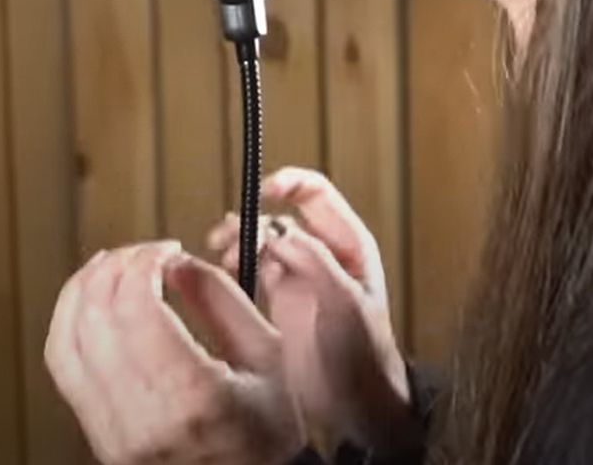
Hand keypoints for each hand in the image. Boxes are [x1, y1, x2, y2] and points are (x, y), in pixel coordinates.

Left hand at [44, 240, 305, 463]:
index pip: (137, 305)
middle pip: (97, 314)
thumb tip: (175, 261)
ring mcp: (114, 433)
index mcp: (192, 397)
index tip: (165, 250)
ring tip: (109, 265)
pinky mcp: (97, 438)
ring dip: (83, 287)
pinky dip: (68, 321)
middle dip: (116, 266)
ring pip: (66, 338)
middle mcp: (144, 419)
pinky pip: (62, 366)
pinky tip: (88, 301)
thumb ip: (221, 296)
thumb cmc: (264, 431)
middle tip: (142, 253)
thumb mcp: (265, 355)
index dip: (144, 261)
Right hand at [207, 168, 417, 452]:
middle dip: (252, 218)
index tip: (265, 188)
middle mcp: (321, 253)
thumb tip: (281, 227)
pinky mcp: (280, 297)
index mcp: (347, 244)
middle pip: (280, 215)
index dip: (290, 183)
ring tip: (225, 255)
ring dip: (240, 240)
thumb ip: (315, 260)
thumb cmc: (366, 358)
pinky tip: (229, 270)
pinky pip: (253, 265)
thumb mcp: (345, 303)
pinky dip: (237, 262)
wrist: (356, 409)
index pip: (316, 194)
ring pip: (261, 239)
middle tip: (229, 235)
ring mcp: (299, 274)